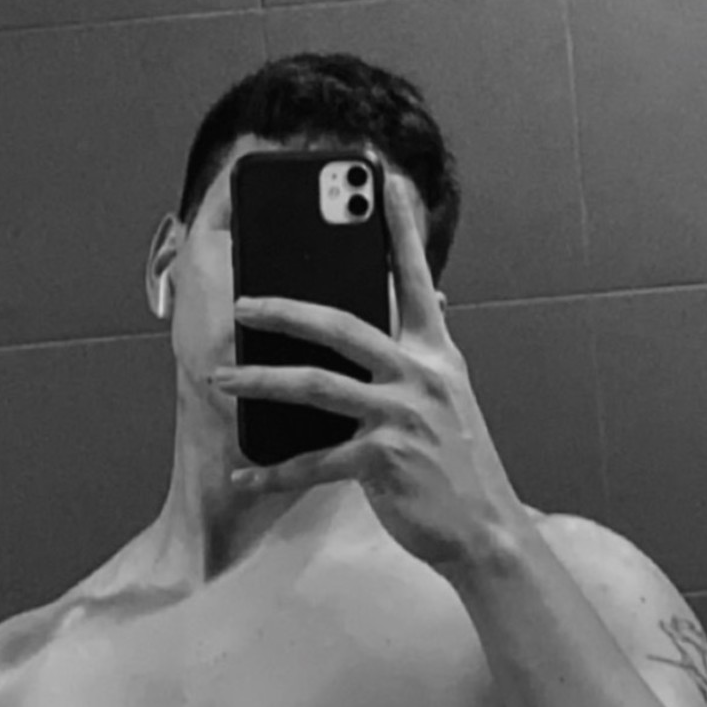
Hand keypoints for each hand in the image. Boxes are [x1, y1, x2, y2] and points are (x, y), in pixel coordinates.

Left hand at [210, 168, 526, 571]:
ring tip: (221, 377)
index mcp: (436, 352)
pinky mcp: (384, 461)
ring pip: (315, 385)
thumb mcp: (447, 398)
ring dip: (260, 380)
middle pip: (341, 323)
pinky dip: (273, 473)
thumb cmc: (457, 463)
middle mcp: (421, 375)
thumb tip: (403, 317)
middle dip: (284, 308)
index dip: (400, 226)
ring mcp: (402, 416)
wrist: (485, 529)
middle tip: (243, 302)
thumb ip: (418, 359)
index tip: (384, 177)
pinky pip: (313, 462)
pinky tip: (244, 475)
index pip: (416, 277)